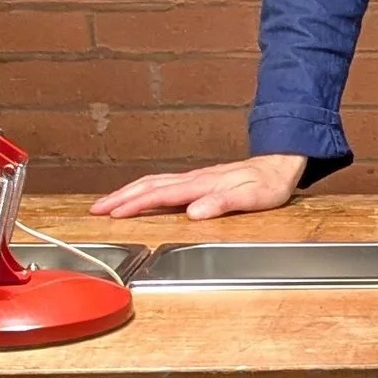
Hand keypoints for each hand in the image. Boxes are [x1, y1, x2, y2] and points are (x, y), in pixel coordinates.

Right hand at [89, 154, 310, 219]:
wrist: (281, 164)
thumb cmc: (269, 184)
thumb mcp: (253, 197)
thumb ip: (223, 203)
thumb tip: (194, 212)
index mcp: (203, 184)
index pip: (161, 194)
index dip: (135, 204)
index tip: (113, 213)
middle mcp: (194, 178)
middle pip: (150, 186)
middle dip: (121, 197)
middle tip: (96, 209)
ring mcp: (195, 177)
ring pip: (154, 182)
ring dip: (128, 192)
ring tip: (107, 203)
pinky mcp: (198, 179)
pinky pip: (163, 183)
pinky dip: (144, 188)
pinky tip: (138, 194)